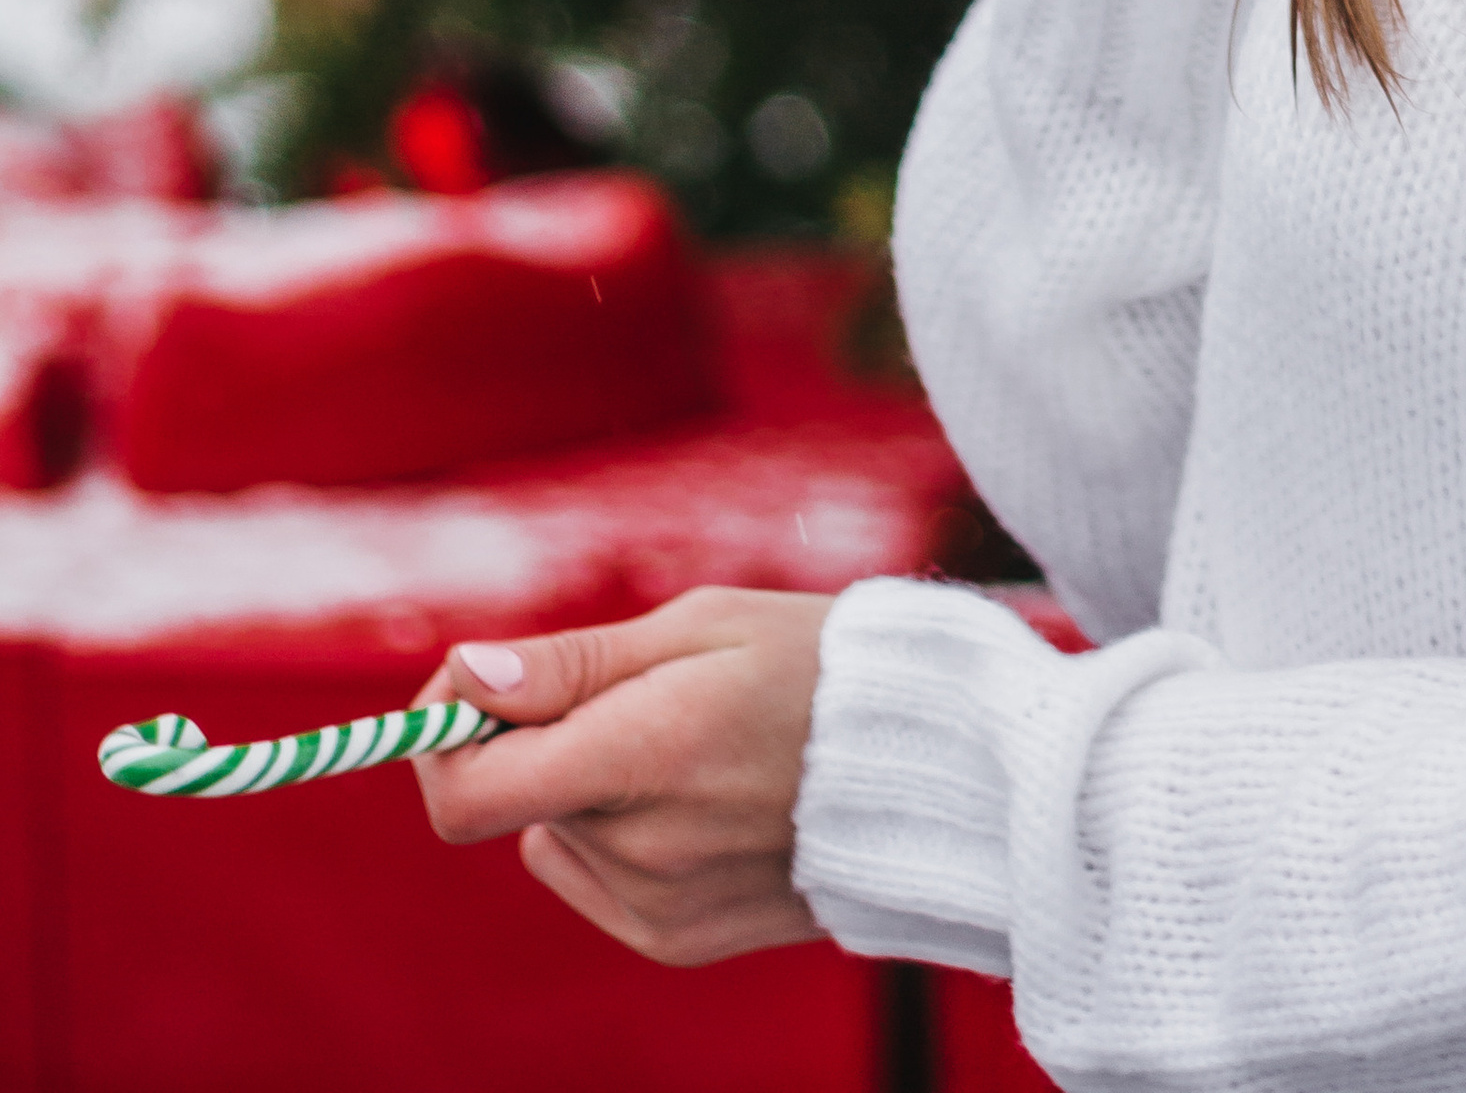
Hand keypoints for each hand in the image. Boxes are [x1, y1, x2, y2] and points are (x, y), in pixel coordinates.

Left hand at [411, 589, 826, 966]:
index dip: (438, 738)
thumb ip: (571, 664)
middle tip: (633, 688)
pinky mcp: (675, 939)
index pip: (466, 795)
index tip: (470, 688)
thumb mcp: (699, 626)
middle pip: (514, 797)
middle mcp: (642, 850)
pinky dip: (615, 830)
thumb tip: (464, 679)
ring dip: (586, 783)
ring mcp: (658, 907)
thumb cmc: (812, 666)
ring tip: (687, 743)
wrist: (926, 767)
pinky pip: (592, 872)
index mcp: (644, 755)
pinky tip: (696, 795)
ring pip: (556, 829)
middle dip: (539, 735)